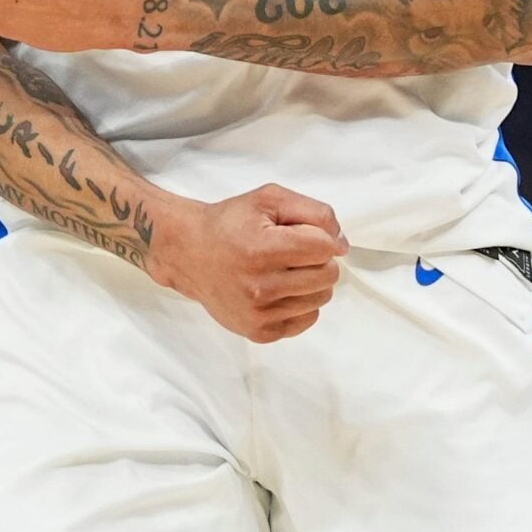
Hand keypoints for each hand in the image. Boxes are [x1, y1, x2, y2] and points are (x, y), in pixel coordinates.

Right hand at [146, 184, 347, 341]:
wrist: (189, 252)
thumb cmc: (230, 223)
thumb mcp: (268, 199)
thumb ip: (313, 212)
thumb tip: (341, 243)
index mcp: (261, 250)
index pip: (325, 247)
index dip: (322, 237)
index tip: (306, 234)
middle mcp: (260, 286)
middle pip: (327, 275)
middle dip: (318, 259)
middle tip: (294, 252)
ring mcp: (259, 314)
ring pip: (321, 298)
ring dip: (311, 281)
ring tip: (285, 270)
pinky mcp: (258, 332)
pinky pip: (307, 319)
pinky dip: (301, 303)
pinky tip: (280, 289)